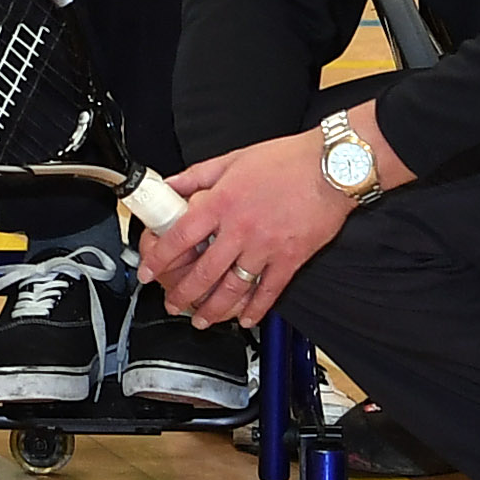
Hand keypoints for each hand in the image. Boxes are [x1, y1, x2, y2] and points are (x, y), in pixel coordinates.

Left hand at [133, 126, 379, 328]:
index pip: (179, 238)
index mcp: (221, 203)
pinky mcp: (291, 259)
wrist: (332, 167)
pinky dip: (256, 309)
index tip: (148, 271)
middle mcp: (240, 229)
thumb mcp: (231, 160)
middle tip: (171, 304)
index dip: (158, 259)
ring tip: (200, 320)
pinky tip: (245, 319)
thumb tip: (169, 186)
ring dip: (213, 309)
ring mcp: (266, 248)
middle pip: (203, 272)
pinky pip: (269, 291)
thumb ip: (196, 177)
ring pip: (233, 288)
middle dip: (182, 294)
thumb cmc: (285, 160)